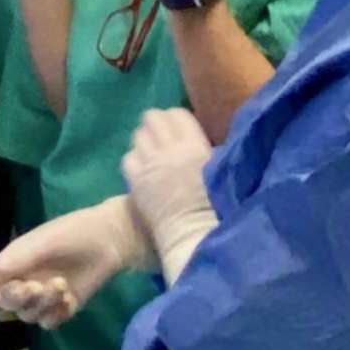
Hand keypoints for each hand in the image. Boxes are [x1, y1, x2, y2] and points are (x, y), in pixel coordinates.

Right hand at [0, 197, 150, 328]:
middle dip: (21, 298)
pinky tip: (69, 300)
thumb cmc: (73, 233)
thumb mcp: (42, 242)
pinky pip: (48, 322)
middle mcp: (22, 281)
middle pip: (7, 304)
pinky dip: (56, 315)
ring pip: (28, 315)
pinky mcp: (61, 308)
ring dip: (43, 304)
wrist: (111, 241)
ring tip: (62, 286)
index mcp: (12, 263)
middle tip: (40, 286)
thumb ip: (16, 258)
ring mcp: (42, 296)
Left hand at [122, 109, 218, 283]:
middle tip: (164, 137)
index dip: (177, 118)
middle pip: (152, 118)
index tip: (180, 127)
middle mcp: (169, 149)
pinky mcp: (135, 180)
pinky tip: (142, 168)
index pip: (177, 115)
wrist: (193, 234)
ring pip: (137, 136)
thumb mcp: (221, 172)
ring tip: (153, 152)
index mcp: (194, 145)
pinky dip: (134, 159)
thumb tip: (205, 141)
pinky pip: (127, 158)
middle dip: (157, 124)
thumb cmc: (217, 207)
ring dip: (145, 140)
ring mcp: (149, 164)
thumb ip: (211, 152)